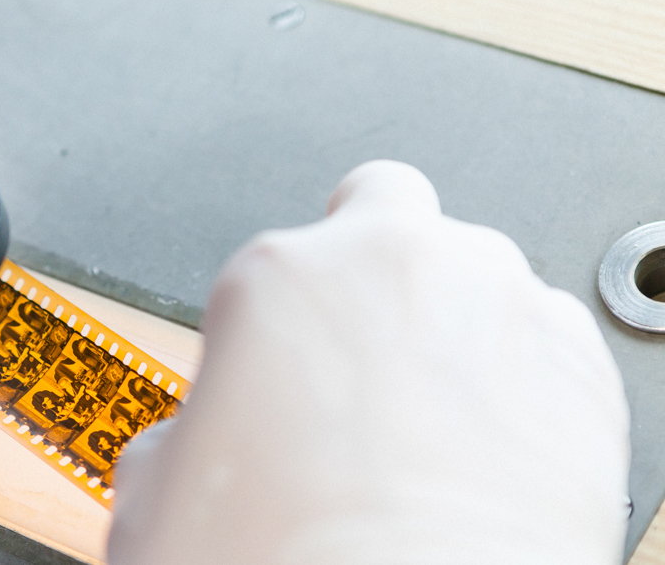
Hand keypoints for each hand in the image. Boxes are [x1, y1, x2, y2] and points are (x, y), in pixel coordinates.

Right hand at [108, 160, 629, 564]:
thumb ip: (180, 428)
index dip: (265, 327)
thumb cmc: (290, 560)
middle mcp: (397, 266)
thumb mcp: (155, 490)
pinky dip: (519, 377)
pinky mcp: (584, 368)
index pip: (268, 262)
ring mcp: (500, 306)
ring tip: (423, 413)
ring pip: (474, 271)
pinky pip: (548, 342)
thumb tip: (194, 444)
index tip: (271, 377)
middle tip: (356, 346)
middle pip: (387, 209)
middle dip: (369, 266)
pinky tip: (482, 443)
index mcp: (280, 277)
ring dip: (447, 320)